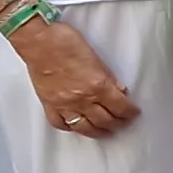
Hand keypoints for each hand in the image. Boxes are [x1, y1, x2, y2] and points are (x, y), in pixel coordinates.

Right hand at [13, 18, 141, 137]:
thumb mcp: (96, 56)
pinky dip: (70, 127)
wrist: (38, 40)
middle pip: (105, 120)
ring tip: (105, 132)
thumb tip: (119, 90)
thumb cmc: (65, 41)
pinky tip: (76, 127)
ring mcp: (64, 105)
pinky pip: (61, 124)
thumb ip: (108, 76)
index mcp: (98, 86)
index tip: (134, 113)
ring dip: (98, 132)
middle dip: (118, 123)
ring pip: (85, 128)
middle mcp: (82, 100)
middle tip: (123, 123)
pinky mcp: (49, 104)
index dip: (130, 112)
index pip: (120, 107)